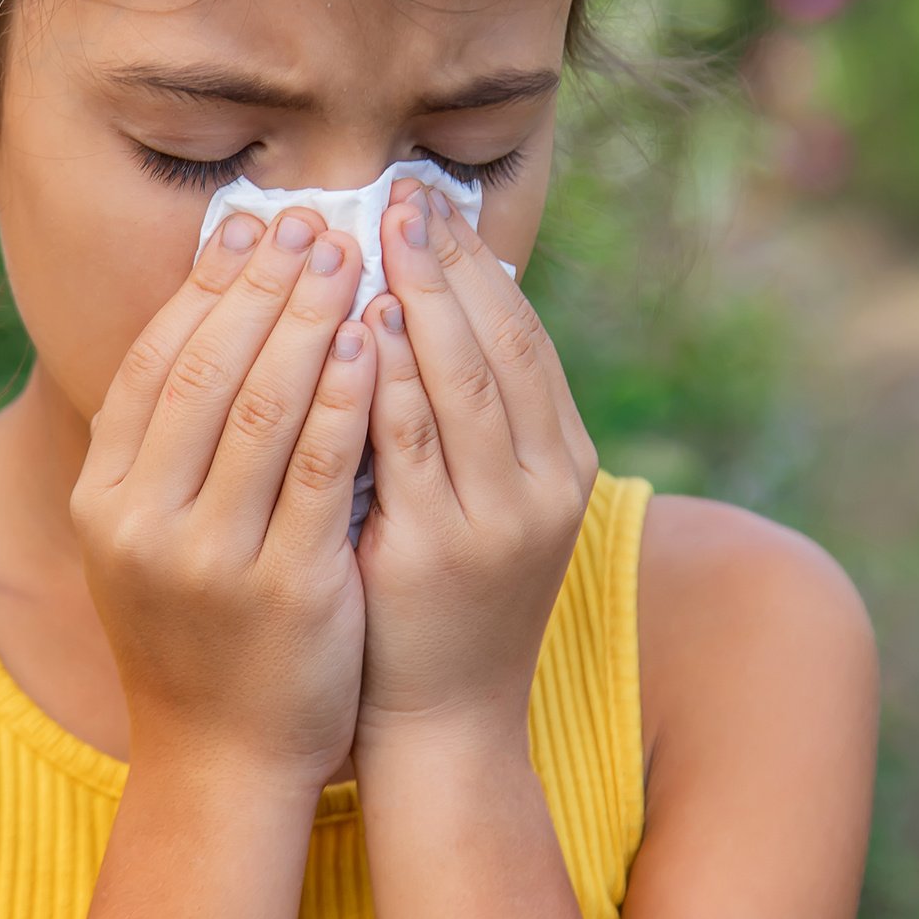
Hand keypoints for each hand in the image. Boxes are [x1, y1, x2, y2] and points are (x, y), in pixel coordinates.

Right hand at [71, 207, 376, 788]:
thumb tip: (217, 310)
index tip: (255, 225)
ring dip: (311, 318)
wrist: (224, 757)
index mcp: (104, 496)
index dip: (207, 286)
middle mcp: (141, 521)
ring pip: (264, 406)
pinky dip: (347, 396)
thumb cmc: (202, 628)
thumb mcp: (152, 533)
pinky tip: (376, 342)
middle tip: (316, 220)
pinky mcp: (283, 588)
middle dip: (266, 284)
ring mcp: (210, 557)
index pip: (155, 361)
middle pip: (208, 368)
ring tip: (353, 256)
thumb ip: (170, 440)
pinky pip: (320, 471)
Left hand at [350, 178, 599, 747]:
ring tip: (374, 236)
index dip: (481, 264)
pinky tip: (353, 327)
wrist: (445, 724)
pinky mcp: (434, 554)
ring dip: (417, 301)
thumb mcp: (486, 503)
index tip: (433, 202)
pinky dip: (383, 377)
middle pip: (499, 345)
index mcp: (565, 464)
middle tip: (400, 193)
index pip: (527, 337)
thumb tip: (425, 305)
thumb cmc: (448, 602)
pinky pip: (407, 444)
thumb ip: (472, 419)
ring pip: (461, 383)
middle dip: (448, 262)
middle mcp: (545, 486)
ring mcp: (496, 522)